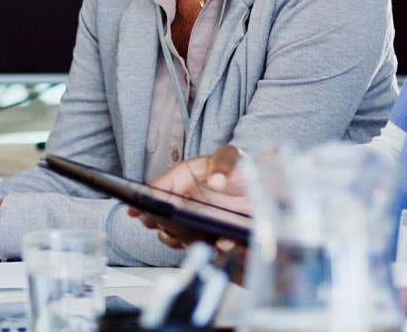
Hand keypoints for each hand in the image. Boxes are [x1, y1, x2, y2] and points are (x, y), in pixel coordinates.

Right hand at [129, 145, 248, 248]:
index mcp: (183, 177)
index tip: (144, 210)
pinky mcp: (206, 232)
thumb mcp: (232, 158)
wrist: (263, 190)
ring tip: (192, 238)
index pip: (158, 188)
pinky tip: (222, 243)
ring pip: (173, 233)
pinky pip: (200, 243)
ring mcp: (193, 217)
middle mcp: (184, 198)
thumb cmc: (240, 168)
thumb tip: (216, 180)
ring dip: (179, 239)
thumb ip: (223, 165)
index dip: (149, 200)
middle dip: (158, 223)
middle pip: (159, 213)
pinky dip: (208, 246)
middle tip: (167, 228)